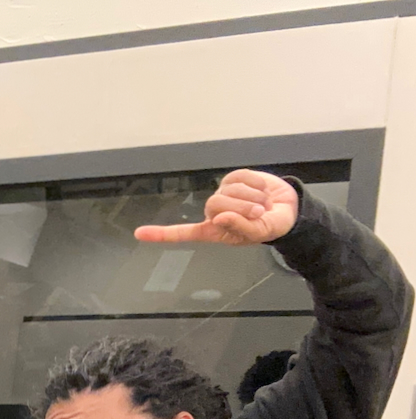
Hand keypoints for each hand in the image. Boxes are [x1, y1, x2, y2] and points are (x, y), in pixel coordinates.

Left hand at [134, 169, 298, 245]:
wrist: (287, 210)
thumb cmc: (269, 227)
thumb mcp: (258, 234)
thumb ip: (239, 228)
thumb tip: (220, 217)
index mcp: (214, 231)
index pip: (183, 233)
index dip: (162, 234)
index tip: (139, 234)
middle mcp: (214, 212)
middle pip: (214, 204)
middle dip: (240, 208)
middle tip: (259, 213)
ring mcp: (223, 193)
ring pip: (228, 189)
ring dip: (251, 197)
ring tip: (263, 204)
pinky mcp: (234, 178)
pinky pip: (240, 176)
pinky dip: (255, 183)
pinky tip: (262, 191)